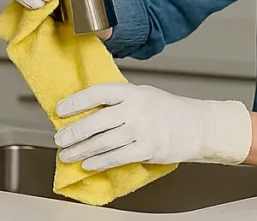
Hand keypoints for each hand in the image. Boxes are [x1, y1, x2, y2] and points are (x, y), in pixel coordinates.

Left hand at [53, 82, 251, 171]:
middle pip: (95, 123)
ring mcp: (141, 131)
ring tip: (67, 155)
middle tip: (59, 139)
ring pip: (102, 143)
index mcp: (133, 92)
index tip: (60, 110)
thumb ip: (120, 100)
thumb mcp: (144, 94)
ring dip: (80, 151)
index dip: (77, 101)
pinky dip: (99, 162)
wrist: (197, 126)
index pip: (98, 93)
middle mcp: (136, 110)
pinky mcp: (147, 150)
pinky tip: (88, 165)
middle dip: (73, 133)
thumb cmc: (169, 110)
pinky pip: (116, 157)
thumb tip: (88, 111)